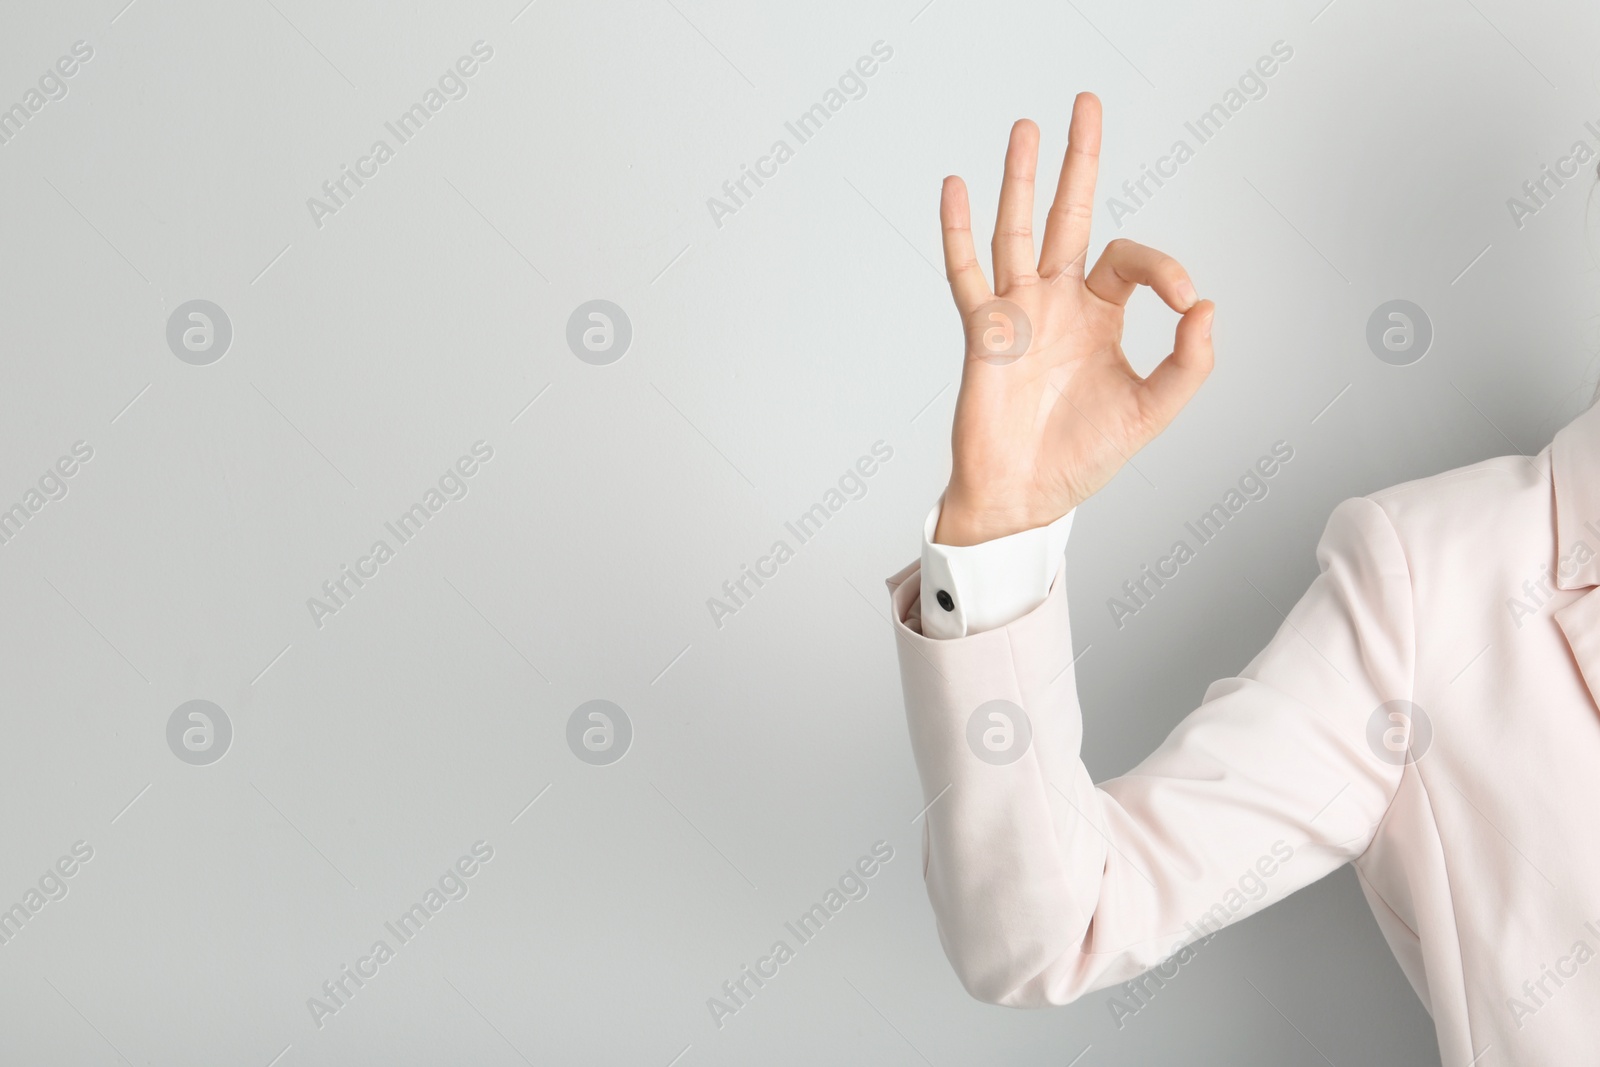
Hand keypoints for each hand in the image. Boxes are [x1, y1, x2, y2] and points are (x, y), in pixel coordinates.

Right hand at [933, 92, 1214, 546]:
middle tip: (1086, 105)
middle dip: (1079, 162)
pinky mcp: (984, 332)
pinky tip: (956, 188)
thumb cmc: (1081, 457)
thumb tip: (1208, 307)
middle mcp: (1058, 303)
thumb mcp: (1153, 412)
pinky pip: (967, 275)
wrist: (1024, 497)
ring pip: (1019, 231)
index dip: (1163, 267)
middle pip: (1069, 216)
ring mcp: (1018, 312)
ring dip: (1022, 180)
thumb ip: (1189, 364)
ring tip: (1028, 127)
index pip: (1131, 262)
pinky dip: (959, 233)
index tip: (1183, 300)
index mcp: (1100, 316)